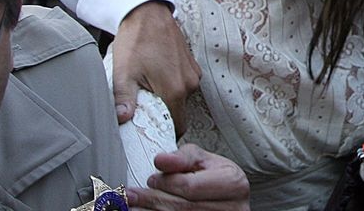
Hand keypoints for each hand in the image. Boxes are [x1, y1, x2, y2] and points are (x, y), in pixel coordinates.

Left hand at [112, 1, 201, 133]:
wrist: (148, 12)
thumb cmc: (136, 40)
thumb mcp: (124, 71)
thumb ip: (124, 99)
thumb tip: (122, 120)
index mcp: (174, 90)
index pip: (177, 126)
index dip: (164, 130)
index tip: (151, 128)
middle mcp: (189, 83)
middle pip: (178, 112)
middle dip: (162, 112)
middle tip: (143, 104)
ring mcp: (192, 72)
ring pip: (181, 97)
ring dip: (166, 96)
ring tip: (147, 84)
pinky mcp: (191, 63)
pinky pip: (183, 82)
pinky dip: (171, 83)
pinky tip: (155, 72)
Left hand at [126, 144, 250, 210]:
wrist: (228, 197)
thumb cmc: (216, 177)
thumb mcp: (205, 160)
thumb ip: (183, 158)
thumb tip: (161, 160)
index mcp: (233, 182)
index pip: (191, 186)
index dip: (167, 183)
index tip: (151, 178)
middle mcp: (232, 208)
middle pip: (182, 208)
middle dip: (153, 200)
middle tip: (131, 194)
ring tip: (134, 205)